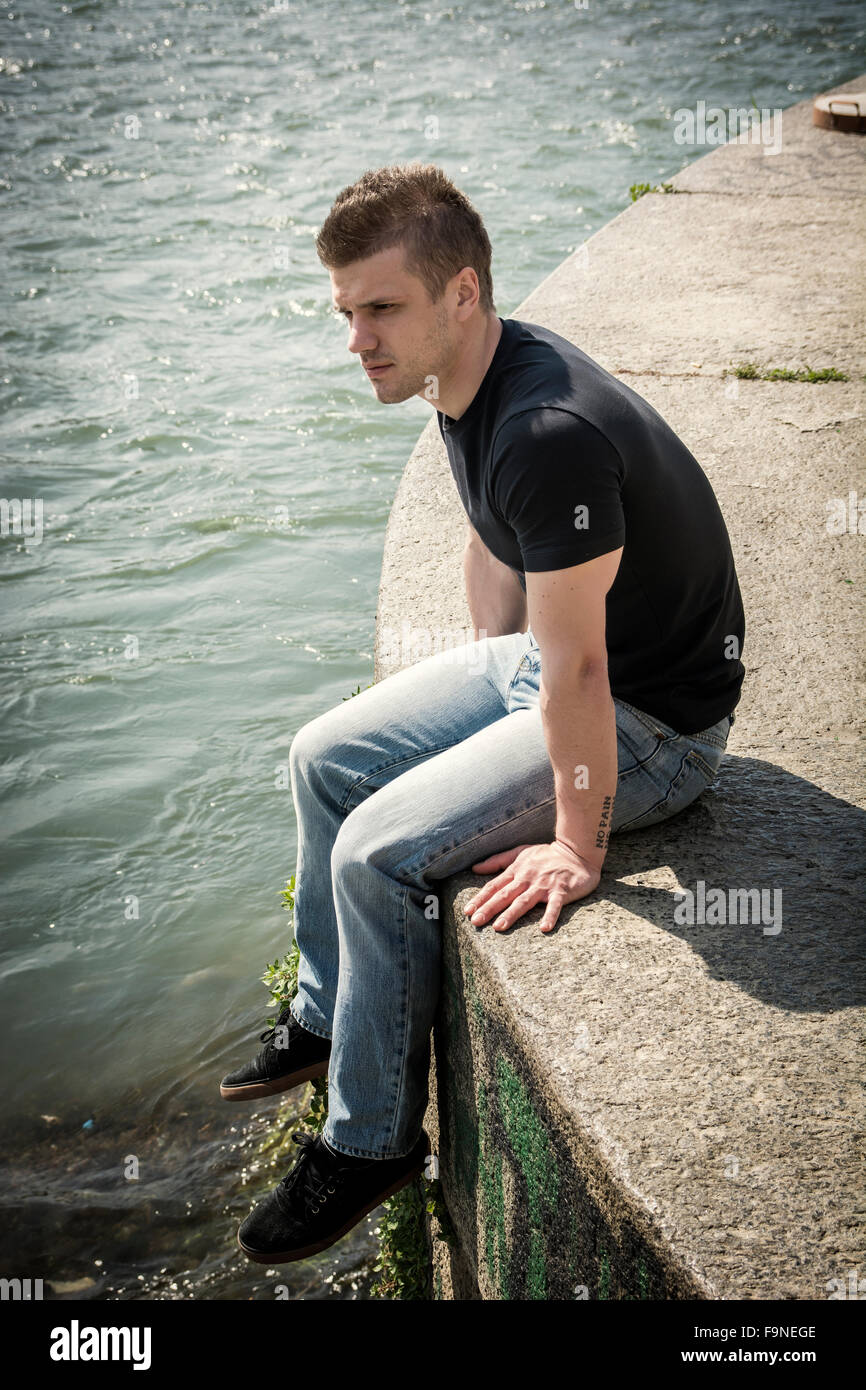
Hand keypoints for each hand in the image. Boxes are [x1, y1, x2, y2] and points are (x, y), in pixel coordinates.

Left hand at [463, 840, 601, 934]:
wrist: (576, 851)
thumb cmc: (546, 854)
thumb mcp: (520, 852)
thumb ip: (497, 861)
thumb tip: (475, 868)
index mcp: (517, 870)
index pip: (494, 886)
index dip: (480, 898)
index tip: (467, 911)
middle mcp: (528, 878)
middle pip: (505, 895)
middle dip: (489, 908)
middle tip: (476, 922)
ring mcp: (544, 885)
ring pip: (524, 901)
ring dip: (511, 914)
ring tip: (499, 927)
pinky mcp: (561, 891)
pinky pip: (555, 905)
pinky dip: (550, 916)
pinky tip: (544, 928)